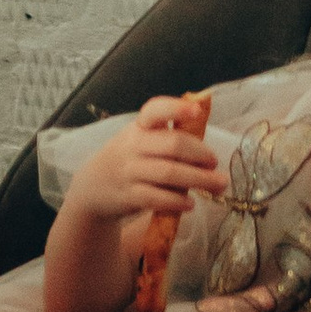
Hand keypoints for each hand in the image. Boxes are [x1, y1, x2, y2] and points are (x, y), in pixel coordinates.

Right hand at [64, 97, 224, 237]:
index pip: (155, 110)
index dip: (176, 108)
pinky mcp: (129, 196)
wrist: (92, 188)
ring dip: (198, 180)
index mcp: (138, 126)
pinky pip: (158, 197)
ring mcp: (130, 171)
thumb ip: (166, 139)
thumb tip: (207, 150)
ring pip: (169, 173)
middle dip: (200, 154)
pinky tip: (190, 204)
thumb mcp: (139, 141)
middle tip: (215, 164)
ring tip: (218, 185)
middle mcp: (132, 145)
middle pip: (172, 145)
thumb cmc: (128, 160)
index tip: (197, 111)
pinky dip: (178, 201)